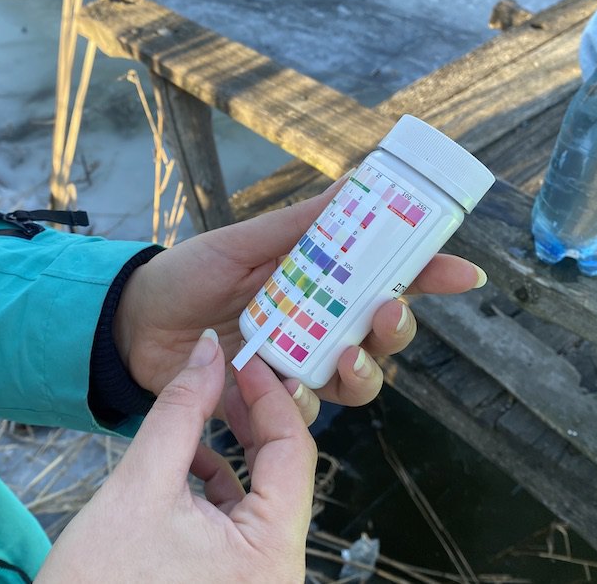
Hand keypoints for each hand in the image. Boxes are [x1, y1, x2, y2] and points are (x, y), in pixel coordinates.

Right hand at [36, 330, 315, 582]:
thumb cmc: (98, 583)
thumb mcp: (140, 484)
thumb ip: (180, 410)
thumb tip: (207, 350)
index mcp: (271, 555)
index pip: (294, 452)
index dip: (269, 397)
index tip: (244, 359)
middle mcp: (278, 573)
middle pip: (284, 471)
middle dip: (255, 418)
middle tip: (230, 373)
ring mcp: (257, 579)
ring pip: (264, 492)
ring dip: (237, 447)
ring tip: (208, 406)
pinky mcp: (234, 581)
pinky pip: (242, 518)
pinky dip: (220, 482)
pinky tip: (190, 457)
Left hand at [114, 177, 485, 422]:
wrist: (132, 325)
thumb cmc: (187, 275)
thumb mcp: (243, 242)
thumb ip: (298, 223)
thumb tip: (357, 181)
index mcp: (316, 282)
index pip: (385, 279)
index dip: (428, 276)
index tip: (463, 273)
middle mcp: (315, 327)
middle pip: (380, 338)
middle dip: (396, 329)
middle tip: (386, 311)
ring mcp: (293, 366)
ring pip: (355, 382)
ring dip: (361, 372)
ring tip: (341, 356)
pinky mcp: (268, 403)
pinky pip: (304, 415)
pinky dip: (302, 405)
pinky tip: (283, 388)